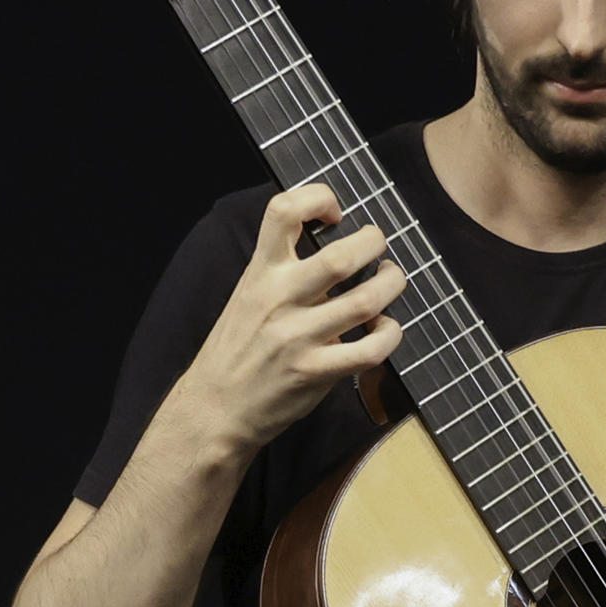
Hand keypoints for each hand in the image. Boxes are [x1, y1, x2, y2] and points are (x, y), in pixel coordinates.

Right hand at [173, 185, 406, 454]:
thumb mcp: (248, 294)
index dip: (318, 198)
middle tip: (379, 249)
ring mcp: (297, 337)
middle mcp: (278, 299)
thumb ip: (283, 270)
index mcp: (260, 272)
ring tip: (391, 281)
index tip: (335, 213)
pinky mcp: (315, 372)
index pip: (283, 211)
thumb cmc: (237, 349)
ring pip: (366, 300)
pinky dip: (390, 334)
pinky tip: (385, 330)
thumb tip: (337, 244)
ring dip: (391, 285)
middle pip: (341, 256)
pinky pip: (370, 349)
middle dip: (374, 244)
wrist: (214, 408)